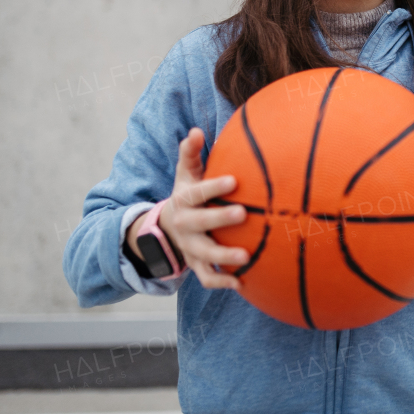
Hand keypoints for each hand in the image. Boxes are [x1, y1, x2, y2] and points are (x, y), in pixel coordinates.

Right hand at [125, 127, 249, 289]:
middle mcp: (185, 226)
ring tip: (246, 256)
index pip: (197, 193)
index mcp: (184, 201)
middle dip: (220, 219)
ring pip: (204, 255)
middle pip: (200, 224)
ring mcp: (190, 248)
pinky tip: (243, 282)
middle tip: (243, 214)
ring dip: (224, 257)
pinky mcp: (196, 265)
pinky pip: (207, 278)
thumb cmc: (187, 195)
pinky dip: (222, 282)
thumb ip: (191, 154)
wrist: (168, 228)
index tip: (235, 180)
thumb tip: (195, 130)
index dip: (214, 187)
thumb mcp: (185, 174)